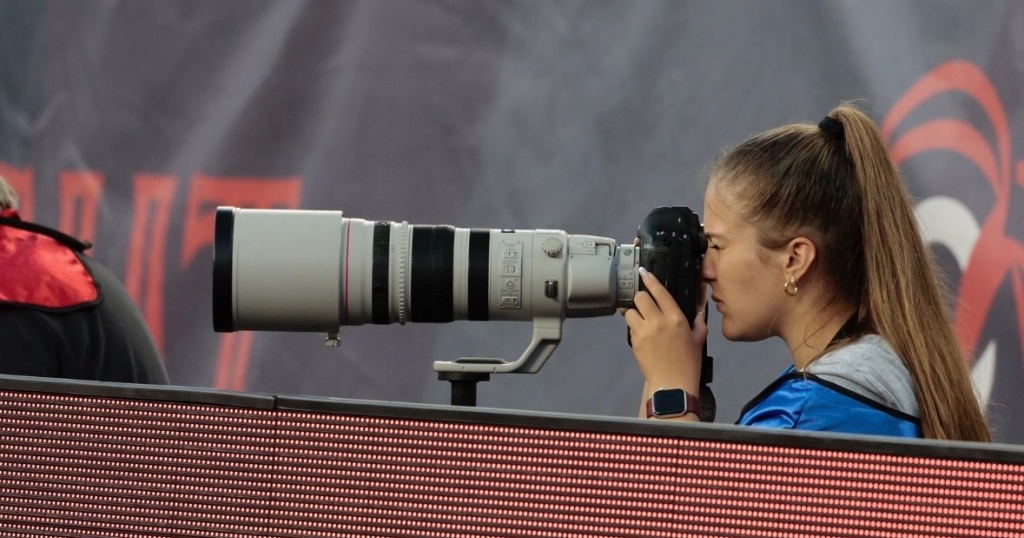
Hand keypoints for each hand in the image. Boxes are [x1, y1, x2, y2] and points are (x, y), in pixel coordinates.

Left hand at [622, 268, 707, 393]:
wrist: (672, 383)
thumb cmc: (689, 362)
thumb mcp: (699, 339)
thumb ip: (699, 322)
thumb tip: (700, 310)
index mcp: (676, 317)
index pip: (659, 292)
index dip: (649, 280)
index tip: (643, 272)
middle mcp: (658, 321)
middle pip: (640, 298)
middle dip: (640, 298)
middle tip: (644, 305)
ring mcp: (644, 331)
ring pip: (630, 311)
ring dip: (634, 313)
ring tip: (640, 320)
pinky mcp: (634, 341)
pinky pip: (630, 327)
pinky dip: (633, 327)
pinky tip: (640, 333)